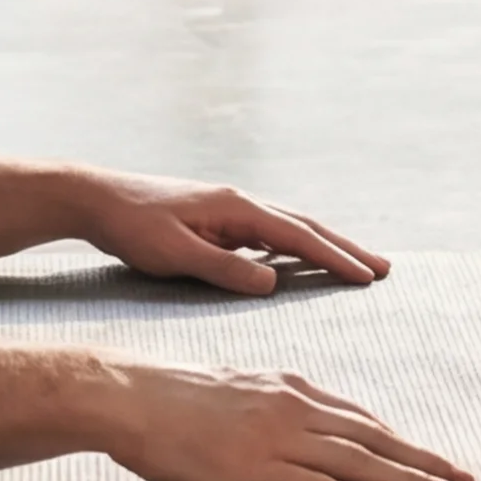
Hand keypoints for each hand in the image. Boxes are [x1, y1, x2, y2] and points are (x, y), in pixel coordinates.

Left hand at [72, 171, 389, 295]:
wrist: (97, 198)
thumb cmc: (132, 227)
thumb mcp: (176, 255)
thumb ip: (224, 269)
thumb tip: (273, 282)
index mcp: (235, 208)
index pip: (297, 236)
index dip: (335, 257)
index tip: (368, 276)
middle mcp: (239, 203)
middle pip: (304, 226)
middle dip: (345, 247)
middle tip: (383, 268)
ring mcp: (229, 209)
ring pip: (289, 227)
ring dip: (324, 245)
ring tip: (356, 264)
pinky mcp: (217, 219)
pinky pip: (269, 233)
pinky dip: (296, 245)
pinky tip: (301, 259)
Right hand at [91, 359, 473, 480]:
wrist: (134, 397)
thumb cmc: (173, 397)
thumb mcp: (237, 388)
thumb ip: (272, 405)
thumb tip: (296, 425)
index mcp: (291, 388)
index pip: (361, 418)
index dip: (402, 441)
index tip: (432, 457)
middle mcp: (296, 408)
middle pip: (375, 438)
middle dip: (425, 460)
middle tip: (465, 479)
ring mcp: (281, 439)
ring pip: (361, 462)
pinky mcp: (260, 470)